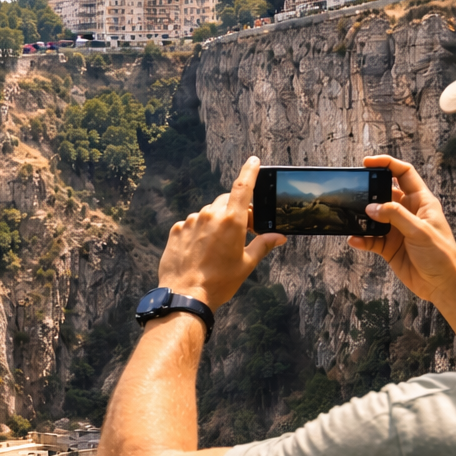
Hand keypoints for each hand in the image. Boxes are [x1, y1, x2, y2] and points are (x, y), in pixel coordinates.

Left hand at [157, 155, 285, 310]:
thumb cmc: (219, 282)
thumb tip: (279, 236)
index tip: (254, 161)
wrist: (186, 295)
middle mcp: (210, 215)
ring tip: (216, 249)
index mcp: (231, 220)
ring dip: (215, 224)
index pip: (243, 186)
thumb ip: (263, 245)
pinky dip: (198, 232)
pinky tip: (200, 251)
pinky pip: (192, 224)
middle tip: (240, 232)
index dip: (250, 171)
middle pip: (226, 202)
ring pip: (208, 214)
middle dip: (235, 212)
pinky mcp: (176, 230)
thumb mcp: (246, 264)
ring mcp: (191, 221)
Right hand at [348, 155, 455, 304]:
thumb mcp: (420, 231)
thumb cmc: (441, 254)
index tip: (368, 163)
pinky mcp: (389, 247)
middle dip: (369, 191)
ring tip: (352, 217)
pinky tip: (355, 240)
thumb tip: (372, 207)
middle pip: (385, 193)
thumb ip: (396, 216)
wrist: (443, 284)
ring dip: (363, 217)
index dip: (387, 164)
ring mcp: (397, 230)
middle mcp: (408, 213)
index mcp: (421, 202)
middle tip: (355, 191)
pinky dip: (361, 239)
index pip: (404, 174)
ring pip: (375, 217)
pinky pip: (371, 239)